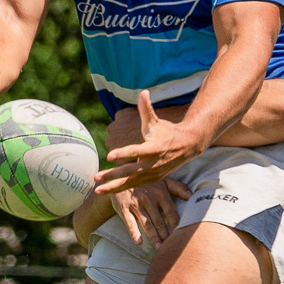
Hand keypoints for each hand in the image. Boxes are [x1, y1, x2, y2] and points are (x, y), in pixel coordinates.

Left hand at [94, 91, 208, 193]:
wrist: (187, 147)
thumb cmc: (167, 132)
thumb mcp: (156, 121)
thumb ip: (146, 109)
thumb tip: (143, 92)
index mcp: (153, 148)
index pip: (136, 151)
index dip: (123, 153)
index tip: (109, 155)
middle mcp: (152, 164)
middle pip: (130, 172)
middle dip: (112, 176)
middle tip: (96, 178)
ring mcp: (152, 174)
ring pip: (130, 183)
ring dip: (113, 187)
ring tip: (97, 191)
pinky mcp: (151, 180)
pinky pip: (133, 186)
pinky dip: (120, 190)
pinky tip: (106, 191)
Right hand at [110, 179, 191, 248]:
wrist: (121, 175)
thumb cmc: (146, 181)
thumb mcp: (162, 180)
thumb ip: (178, 187)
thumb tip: (192, 195)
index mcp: (160, 193)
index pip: (172, 212)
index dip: (177, 225)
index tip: (182, 236)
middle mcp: (149, 199)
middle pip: (160, 221)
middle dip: (166, 235)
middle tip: (172, 248)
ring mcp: (136, 203)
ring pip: (147, 223)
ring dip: (153, 237)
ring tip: (159, 248)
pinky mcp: (124, 207)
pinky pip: (129, 221)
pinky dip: (134, 232)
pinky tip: (138, 242)